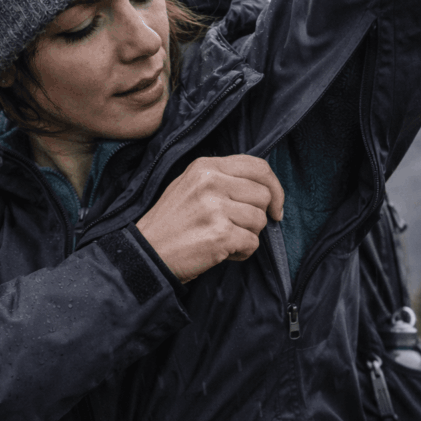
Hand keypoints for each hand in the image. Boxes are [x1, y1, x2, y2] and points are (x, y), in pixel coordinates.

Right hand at [136, 155, 284, 282]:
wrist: (146, 253)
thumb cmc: (171, 223)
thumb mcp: (190, 186)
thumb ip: (223, 178)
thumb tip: (263, 185)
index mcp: (205, 167)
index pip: (259, 167)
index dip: (275, 188)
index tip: (275, 206)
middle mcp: (211, 183)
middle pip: (263, 195)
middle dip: (257, 216)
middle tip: (236, 227)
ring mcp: (216, 209)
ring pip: (260, 221)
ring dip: (247, 235)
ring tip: (222, 239)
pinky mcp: (220, 235)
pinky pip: (252, 243)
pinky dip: (241, 253)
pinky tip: (220, 252)